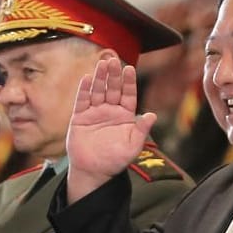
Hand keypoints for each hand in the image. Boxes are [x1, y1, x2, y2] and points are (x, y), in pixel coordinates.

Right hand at [66, 57, 155, 202]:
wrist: (93, 172)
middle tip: (113, 60)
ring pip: (98, 91)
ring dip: (100, 78)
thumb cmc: (115, 160)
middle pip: (112, 89)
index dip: (128, 82)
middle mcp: (110, 111)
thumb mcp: (133, 147)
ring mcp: (95, 113)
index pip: (128, 94)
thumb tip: (152, 115)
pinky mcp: (80, 118)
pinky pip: (82, 101)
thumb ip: (142, 130)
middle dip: (113, 75)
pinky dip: (84, 90)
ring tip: (101, 64)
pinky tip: (87, 78)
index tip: (129, 69)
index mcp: (125, 116)